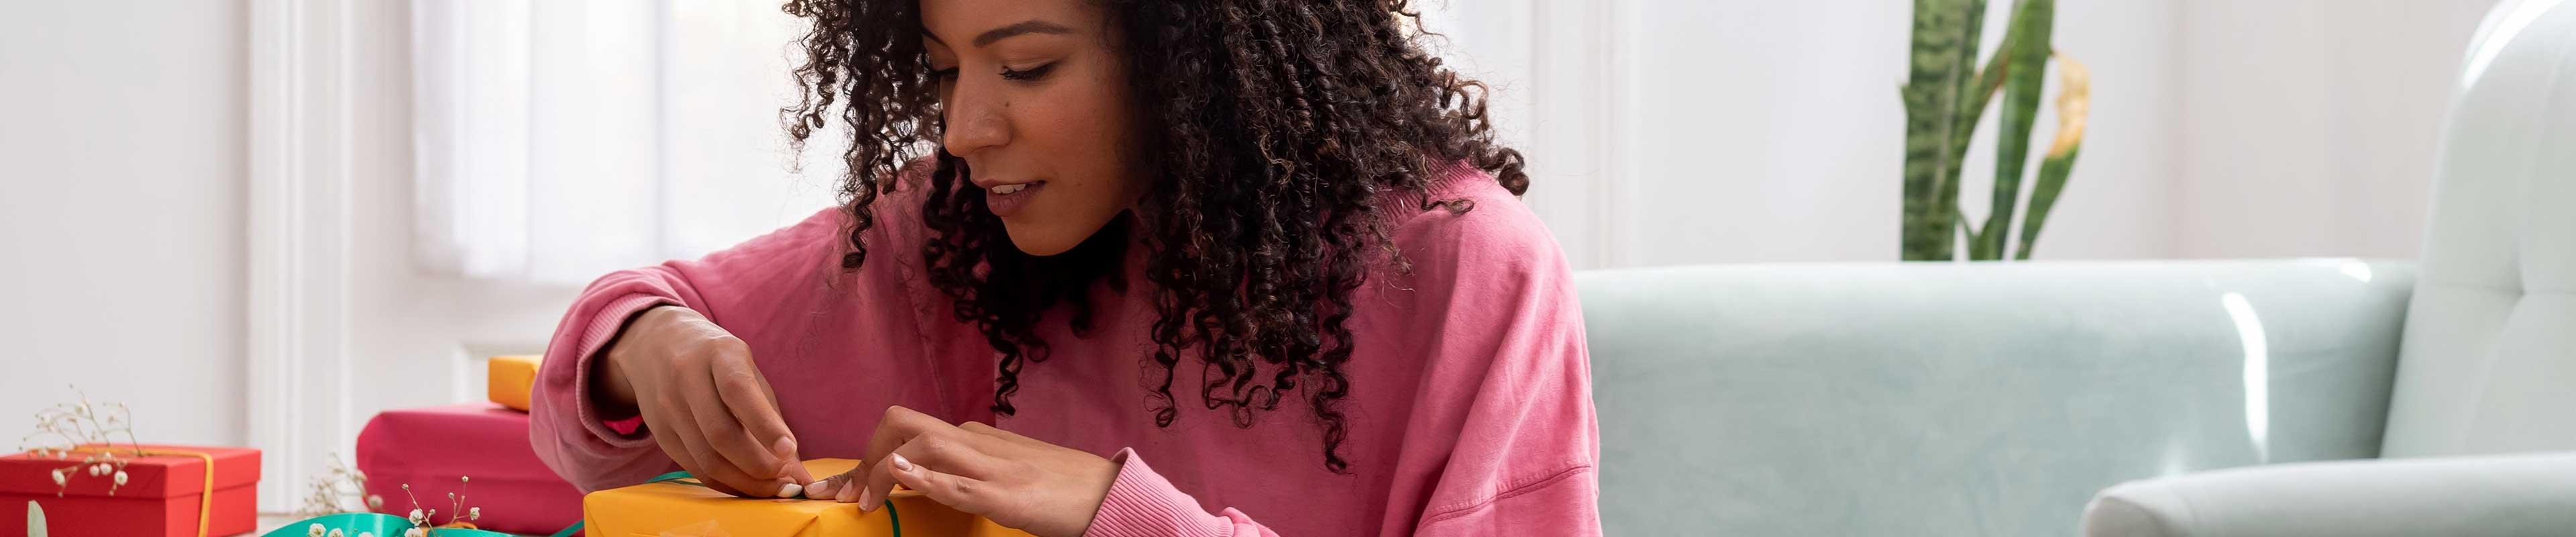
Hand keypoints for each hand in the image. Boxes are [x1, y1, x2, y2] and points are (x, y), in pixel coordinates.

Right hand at [596, 305, 813, 496]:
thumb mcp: (746, 370)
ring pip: (707, 458)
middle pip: (721, 434)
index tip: (790, 450)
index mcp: (718, 354)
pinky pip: (695, 468)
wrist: (657, 345)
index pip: (739, 390)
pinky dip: (725, 484)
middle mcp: (687, 378)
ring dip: (745, 482)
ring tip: (773, 488)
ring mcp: (668, 408)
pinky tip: (747, 486)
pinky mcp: (660, 434)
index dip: (765, 424)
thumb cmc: (717, 361)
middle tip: (787, 482)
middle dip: (759, 465)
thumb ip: (772, 416)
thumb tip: (800, 473)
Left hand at [805, 406, 1119, 536]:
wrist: (1109, 494)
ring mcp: (991, 465)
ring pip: (922, 446)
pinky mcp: (1006, 493)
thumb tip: (923, 478)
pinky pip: (958, 481)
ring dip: (881, 472)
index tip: (840, 489)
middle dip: (863, 459)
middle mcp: (977, 442)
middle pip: (901, 425)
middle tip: (844, 498)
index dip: (865, 457)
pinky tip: (904, 479)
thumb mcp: (1006, 472)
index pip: (905, 432)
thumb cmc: (1060, 489)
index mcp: (975, 437)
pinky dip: (927, 478)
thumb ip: (967, 470)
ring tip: (862, 505)